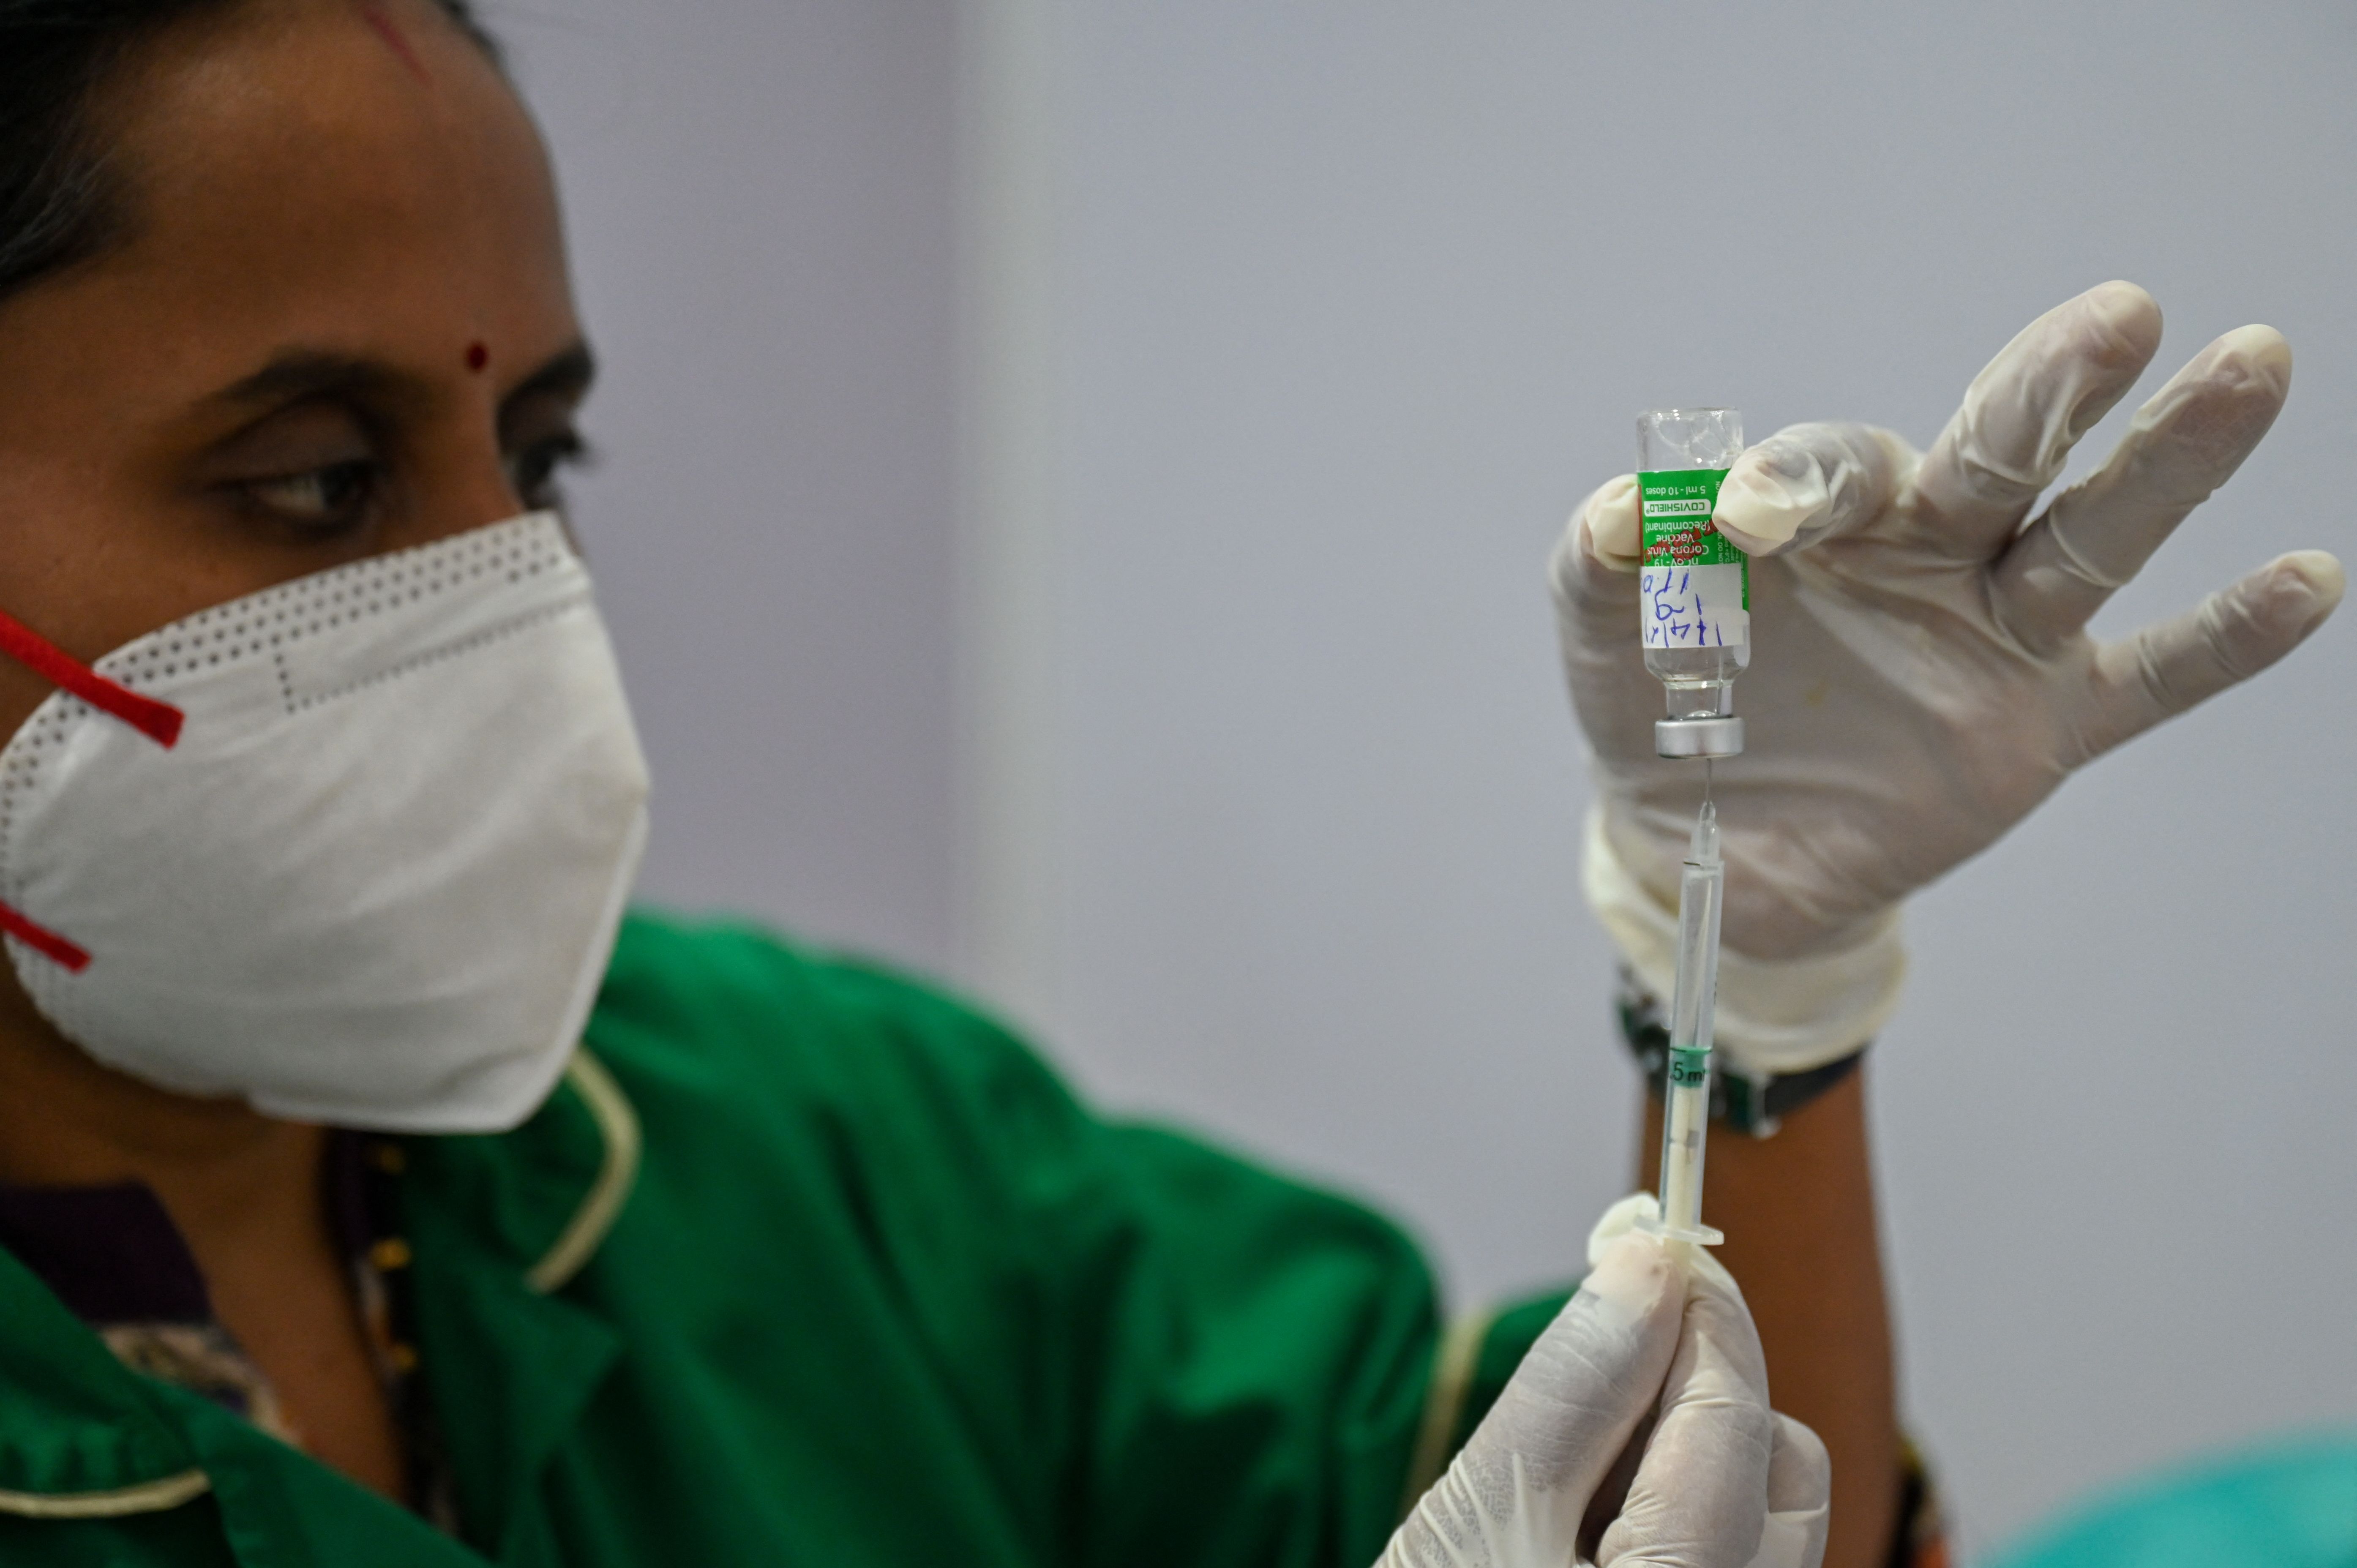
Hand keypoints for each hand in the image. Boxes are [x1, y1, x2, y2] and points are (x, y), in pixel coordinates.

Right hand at [1380, 1196, 1829, 1567]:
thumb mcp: (1477, 1521)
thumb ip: (1570, 1392)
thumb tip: (1641, 1266)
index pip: (1722, 1413)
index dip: (1689, 1309)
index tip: (1650, 1241)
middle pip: (1779, 1464)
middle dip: (1705, 1383)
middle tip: (1617, 1346)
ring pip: (1778, 1514)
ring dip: (1705, 1454)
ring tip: (1595, 1472)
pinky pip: (1755, 1558)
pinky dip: (1696, 1515)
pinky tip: (1610, 1530)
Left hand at [1554, 282, 2341, 964]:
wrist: (1707, 836)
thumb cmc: (1662, 698)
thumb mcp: (1606, 631)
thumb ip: (1600, 563)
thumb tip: (1620, 510)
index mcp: (1829, 517)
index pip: (1839, 468)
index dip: (1802, 481)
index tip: (1750, 512)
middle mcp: (1929, 553)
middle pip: (2003, 454)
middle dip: (2052, 385)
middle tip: (2119, 314)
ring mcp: (1996, 635)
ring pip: (2093, 534)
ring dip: (2171, 455)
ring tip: (2249, 363)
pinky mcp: (2042, 726)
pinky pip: (2152, 678)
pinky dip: (2227, 638)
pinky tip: (2307, 580)